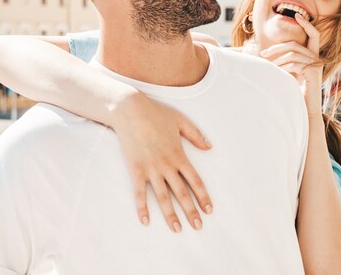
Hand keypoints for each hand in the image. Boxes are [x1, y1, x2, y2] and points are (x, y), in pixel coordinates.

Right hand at [112, 92, 212, 231]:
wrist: (130, 110)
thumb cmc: (156, 113)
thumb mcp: (181, 121)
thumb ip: (196, 135)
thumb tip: (209, 147)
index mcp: (179, 155)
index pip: (195, 181)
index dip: (203, 196)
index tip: (209, 210)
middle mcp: (167, 165)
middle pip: (182, 193)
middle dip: (191, 211)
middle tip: (198, 226)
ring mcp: (151, 168)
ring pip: (164, 197)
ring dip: (171, 215)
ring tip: (177, 229)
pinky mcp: (136, 169)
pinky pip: (140, 192)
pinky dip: (142, 208)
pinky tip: (145, 221)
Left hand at [260, 13, 323, 119]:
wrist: (305, 108)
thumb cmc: (294, 91)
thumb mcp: (287, 72)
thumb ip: (282, 61)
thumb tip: (263, 52)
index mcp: (312, 55)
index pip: (314, 34)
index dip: (307, 24)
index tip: (298, 15)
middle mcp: (317, 58)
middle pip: (296, 44)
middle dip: (277, 47)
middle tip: (263, 54)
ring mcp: (316, 65)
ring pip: (294, 53)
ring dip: (278, 59)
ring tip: (268, 67)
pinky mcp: (313, 73)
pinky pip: (295, 64)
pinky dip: (283, 67)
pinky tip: (277, 72)